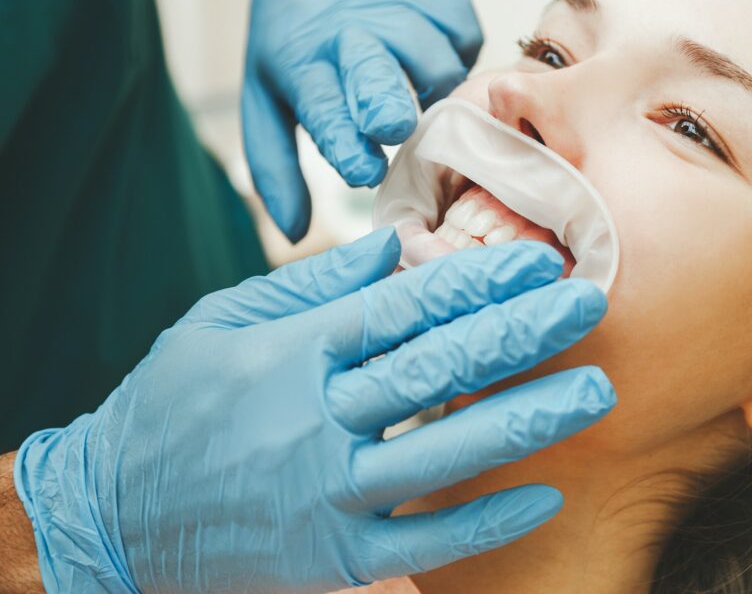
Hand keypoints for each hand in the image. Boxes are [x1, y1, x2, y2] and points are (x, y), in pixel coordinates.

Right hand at [14, 230, 613, 592]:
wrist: (112, 513)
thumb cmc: (173, 404)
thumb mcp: (222, 321)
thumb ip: (311, 283)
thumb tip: (391, 239)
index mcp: (291, 354)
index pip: (400, 309)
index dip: (474, 282)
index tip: (536, 262)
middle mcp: (313, 421)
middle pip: (433, 371)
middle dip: (517, 335)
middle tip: (588, 305)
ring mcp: (325, 495)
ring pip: (440, 456)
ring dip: (524, 421)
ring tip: (594, 390)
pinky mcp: (332, 558)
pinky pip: (422, 544)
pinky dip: (483, 522)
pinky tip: (543, 493)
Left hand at [244, 0, 481, 241]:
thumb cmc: (294, 30)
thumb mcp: (266, 92)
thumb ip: (276, 167)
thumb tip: (293, 234)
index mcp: (305, 60)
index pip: (324, 106)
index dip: (344, 141)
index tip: (362, 171)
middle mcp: (355, 32)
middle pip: (377, 74)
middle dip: (386, 101)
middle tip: (393, 126)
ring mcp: (403, 7)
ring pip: (439, 68)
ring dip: (435, 91)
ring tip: (416, 88)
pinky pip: (467, 41)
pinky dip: (457, 56)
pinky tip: (431, 53)